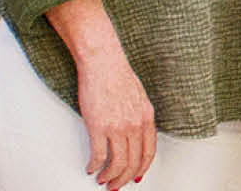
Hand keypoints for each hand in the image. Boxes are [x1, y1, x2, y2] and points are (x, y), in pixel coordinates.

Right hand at [73, 54, 156, 188]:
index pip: (149, 152)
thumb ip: (139, 116)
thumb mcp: (138, 97)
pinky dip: (94, 166)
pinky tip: (91, 168)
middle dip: (124, 178)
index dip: (142, 168)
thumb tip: (134, 132)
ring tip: (102, 179)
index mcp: (146, 117)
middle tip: (115, 184)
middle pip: (133, 162)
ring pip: (118, 164)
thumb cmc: (116, 74)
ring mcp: (118, 127)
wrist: (102, 61)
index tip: (135, 176)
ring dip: (109, 176)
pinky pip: (99, 156)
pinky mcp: (99, 127)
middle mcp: (135, 125)